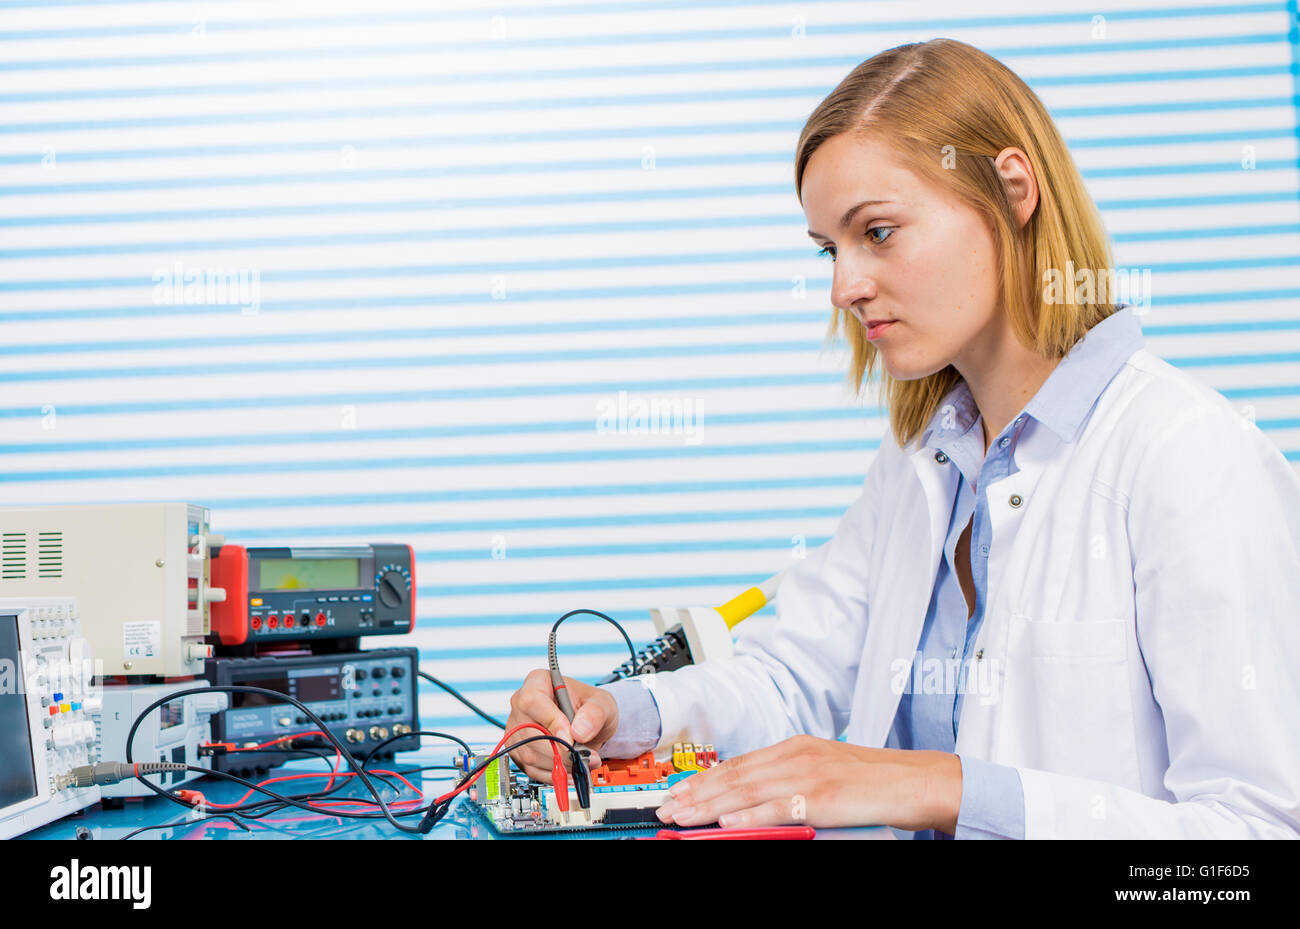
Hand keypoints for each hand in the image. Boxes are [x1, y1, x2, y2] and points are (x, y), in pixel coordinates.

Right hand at [504, 669, 618, 782]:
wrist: (588, 725)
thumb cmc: (591, 708)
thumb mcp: (602, 704)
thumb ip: (595, 714)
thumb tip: (579, 731)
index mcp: (538, 682)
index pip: (532, 701)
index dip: (551, 721)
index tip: (571, 738)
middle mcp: (521, 704)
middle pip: (529, 732)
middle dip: (560, 750)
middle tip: (584, 755)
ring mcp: (517, 729)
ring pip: (529, 754)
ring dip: (559, 764)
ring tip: (581, 761)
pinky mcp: (519, 751)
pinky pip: (530, 769)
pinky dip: (552, 774)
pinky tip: (569, 771)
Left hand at [654, 735, 962, 832]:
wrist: (916, 780)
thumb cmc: (875, 780)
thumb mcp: (825, 770)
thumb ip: (790, 779)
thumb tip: (756, 798)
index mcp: (795, 747)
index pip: (739, 763)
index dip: (705, 779)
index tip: (679, 791)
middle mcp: (795, 755)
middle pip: (734, 775)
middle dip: (695, 793)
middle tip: (666, 808)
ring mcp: (806, 774)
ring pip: (745, 791)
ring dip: (708, 806)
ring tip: (682, 818)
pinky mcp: (820, 796)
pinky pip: (776, 808)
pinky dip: (747, 817)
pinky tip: (725, 824)